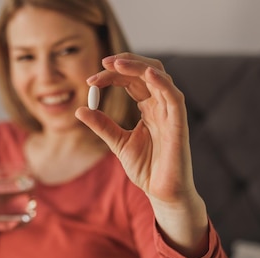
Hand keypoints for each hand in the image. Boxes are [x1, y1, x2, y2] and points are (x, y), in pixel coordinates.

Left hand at [75, 53, 196, 206]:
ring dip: (137, 66)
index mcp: (148, 108)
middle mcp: (161, 105)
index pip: (131, 81)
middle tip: (102, 63)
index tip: (90, 81)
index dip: (111, 76)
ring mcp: (171, 112)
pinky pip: (173, 96)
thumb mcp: (118, 143)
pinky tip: (147, 73)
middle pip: (145, 72)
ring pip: (159, 77)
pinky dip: (162, 82)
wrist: (161, 192)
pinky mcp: (179, 123)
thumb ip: (102, 126)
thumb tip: (79, 110)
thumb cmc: (146, 169)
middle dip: (124, 64)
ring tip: (115, 64)